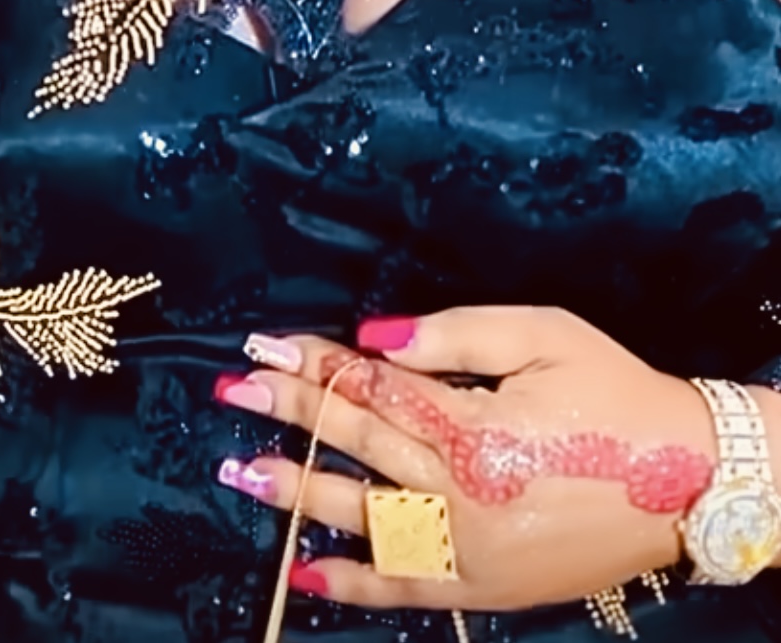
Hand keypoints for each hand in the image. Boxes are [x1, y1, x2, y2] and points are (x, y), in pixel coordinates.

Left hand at [214, 306, 716, 613]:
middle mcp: (462, 493)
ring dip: (299, 492)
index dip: (315, 363)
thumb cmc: (615, 392)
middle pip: (359, 444)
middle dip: (291, 413)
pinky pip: (404, 587)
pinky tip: (303, 568)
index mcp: (475, 425)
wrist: (687, 481)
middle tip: (233, 390)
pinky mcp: (485, 587)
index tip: (265, 346)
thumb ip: (454, 334)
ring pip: (365, 516)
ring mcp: (470, 548)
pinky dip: (351, 582)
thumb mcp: (543, 335)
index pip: (373, 387)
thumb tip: (374, 337)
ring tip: (239, 469)